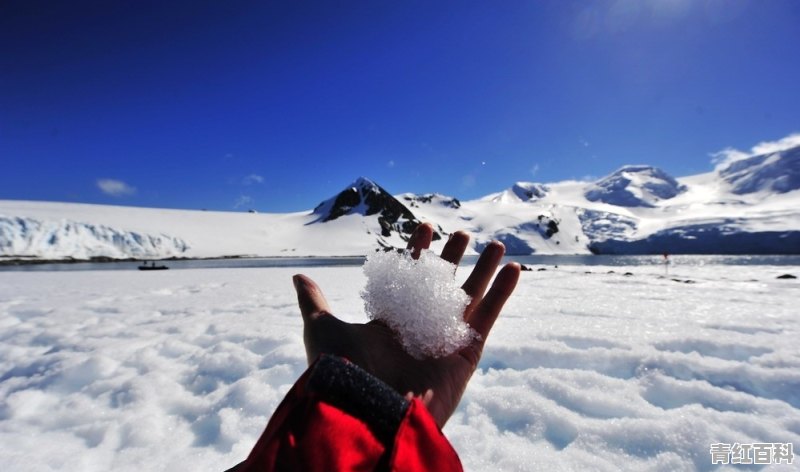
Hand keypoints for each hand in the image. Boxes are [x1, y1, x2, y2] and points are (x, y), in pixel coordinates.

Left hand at [292, 223, 519, 426]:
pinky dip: (502, 295)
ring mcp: (444, 341)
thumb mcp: (321, 327)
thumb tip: (298, 276)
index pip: (410, 279)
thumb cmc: (342, 368)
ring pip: (471, 299)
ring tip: (497, 246)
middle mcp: (419, 329)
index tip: (426, 227)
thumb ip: (314, 301)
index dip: (418, 252)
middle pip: (443, 286)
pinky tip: (513, 270)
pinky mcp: (466, 355)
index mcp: (391, 322)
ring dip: (485, 271)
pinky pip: (488, 319)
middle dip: (454, 259)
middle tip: (463, 235)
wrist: (367, 408)